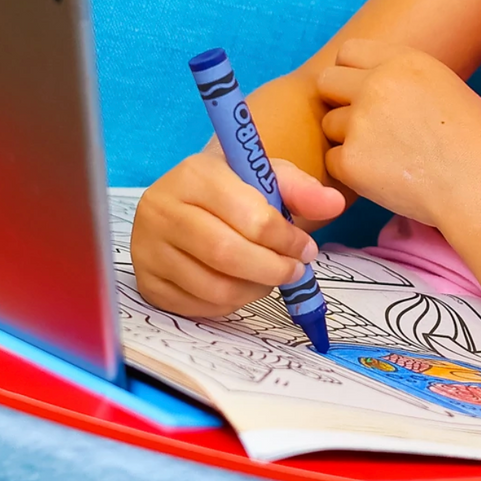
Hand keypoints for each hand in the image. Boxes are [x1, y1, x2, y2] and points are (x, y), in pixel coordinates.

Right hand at [132, 151, 344, 316]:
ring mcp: (146, 247)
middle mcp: (160, 208)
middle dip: (272, 269)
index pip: (249, 216)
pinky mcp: (146, 281)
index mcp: (194, 173)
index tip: (306, 248)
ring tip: (269, 275)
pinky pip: (197, 307)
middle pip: (226, 254)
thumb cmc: (232, 188)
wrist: (188, 200)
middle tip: (294, 271)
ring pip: (213, 287)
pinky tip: (240, 284)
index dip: (286, 239)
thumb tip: (334, 203)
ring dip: (254, 289)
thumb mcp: (266, 176)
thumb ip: (301, 188)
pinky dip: (229, 304)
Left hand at [316, 39, 480, 228]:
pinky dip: (351, 171)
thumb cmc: (476, 142)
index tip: (362, 92)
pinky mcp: (352, 160)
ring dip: (348, 139)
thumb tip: (368, 79)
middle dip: (338, 101)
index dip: (352, 73)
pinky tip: (384, 176)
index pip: (349, 51)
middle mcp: (377, 84)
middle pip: (326, 81)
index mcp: (404, 61)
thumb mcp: (444, 85)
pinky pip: (332, 160)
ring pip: (330, 124)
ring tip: (388, 156)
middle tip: (365, 126)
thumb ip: (402, 77)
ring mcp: (361, 122)